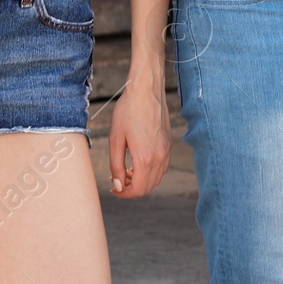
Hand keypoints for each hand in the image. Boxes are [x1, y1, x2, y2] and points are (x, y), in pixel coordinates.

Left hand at [107, 73, 171, 198]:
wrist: (146, 89)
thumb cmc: (128, 111)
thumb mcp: (115, 139)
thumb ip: (116, 166)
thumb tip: (118, 185)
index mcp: (145, 157)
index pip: (137, 189)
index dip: (124, 194)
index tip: (113, 189)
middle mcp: (160, 157)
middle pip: (148, 187)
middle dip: (132, 188)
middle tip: (117, 180)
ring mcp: (167, 150)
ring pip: (156, 178)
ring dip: (142, 180)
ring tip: (126, 170)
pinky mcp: (169, 143)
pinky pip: (162, 167)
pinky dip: (150, 171)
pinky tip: (138, 161)